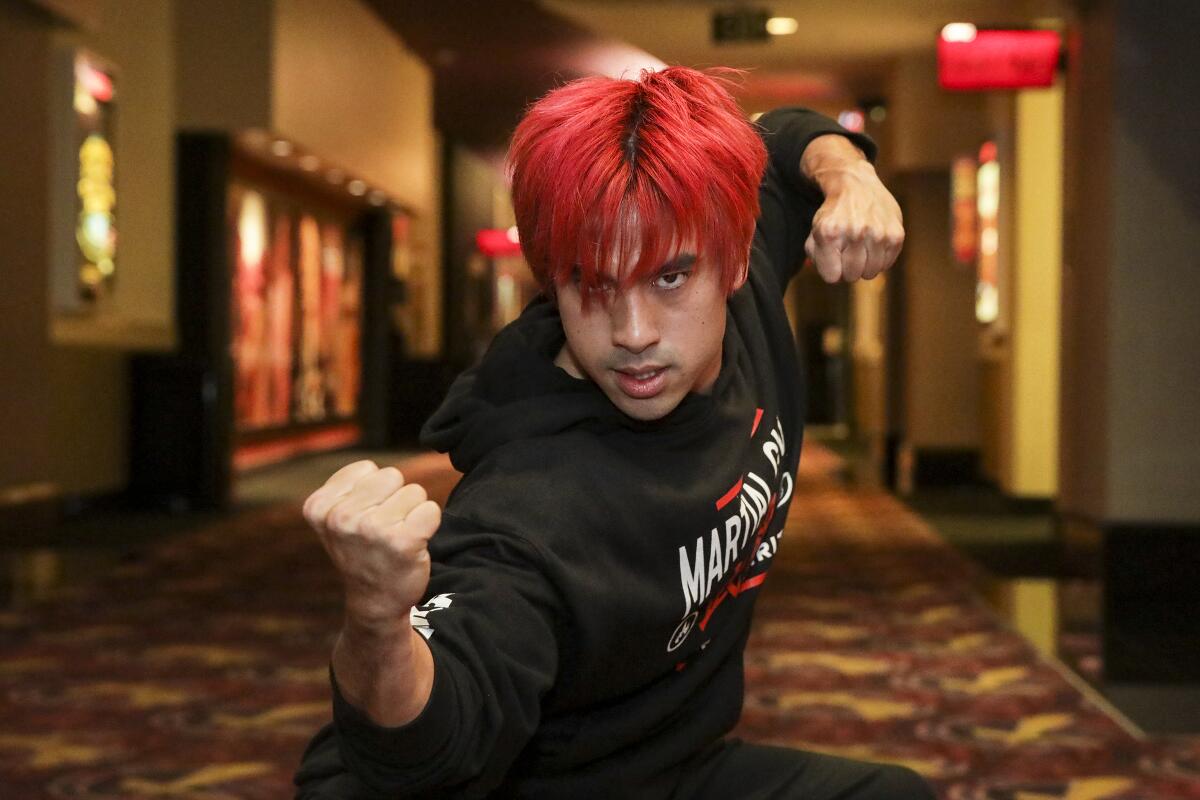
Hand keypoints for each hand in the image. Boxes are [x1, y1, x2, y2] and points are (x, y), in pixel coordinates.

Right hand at [303, 460, 441, 629]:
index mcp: (319, 507)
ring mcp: (371, 529)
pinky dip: (429, 524)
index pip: (367, 468)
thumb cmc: (361, 552)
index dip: (373, 492)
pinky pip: (431, 509)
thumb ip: (348, 488)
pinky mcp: (402, 541)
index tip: (364, 520)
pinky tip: (412, 545)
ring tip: (396, 537)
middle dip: (395, 498)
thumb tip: (374, 469)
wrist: (375, 602)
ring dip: (412, 512)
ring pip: (414, 491)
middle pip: (392, 475)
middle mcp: (341, 517)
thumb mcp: (335, 519)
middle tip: (384, 529)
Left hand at [801, 136, 904, 282]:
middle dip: (847, 268)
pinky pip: (886, 264)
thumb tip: (831, 276)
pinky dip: (879, 259)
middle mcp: (855, 232)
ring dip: (864, 265)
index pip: (831, 277)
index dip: (831, 269)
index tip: (832, 256)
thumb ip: (817, 258)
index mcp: (829, 232)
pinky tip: (873, 243)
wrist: (856, 184)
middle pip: (851, 276)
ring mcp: (877, 233)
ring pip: (870, 273)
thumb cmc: (833, 214)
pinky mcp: (896, 234)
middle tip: (846, 250)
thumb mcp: (815, 232)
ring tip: (860, 247)